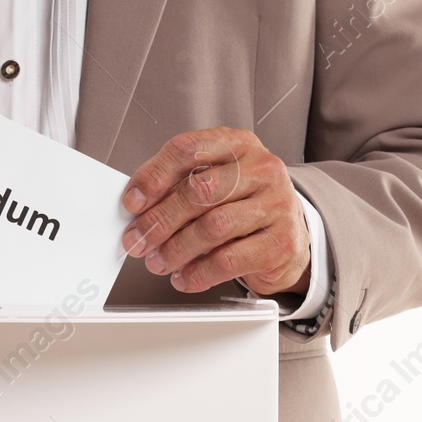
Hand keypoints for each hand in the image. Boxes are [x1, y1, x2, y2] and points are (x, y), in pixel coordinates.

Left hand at [121, 128, 310, 296]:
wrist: (289, 236)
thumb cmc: (244, 206)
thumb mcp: (215, 183)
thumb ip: (179, 186)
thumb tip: (139, 206)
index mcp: (238, 144)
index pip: (188, 149)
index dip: (154, 177)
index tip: (133, 202)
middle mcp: (261, 168)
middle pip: (198, 190)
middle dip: (160, 219)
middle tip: (138, 239)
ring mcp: (276, 204)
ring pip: (213, 226)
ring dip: (176, 249)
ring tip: (159, 261)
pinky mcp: (281, 242)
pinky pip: (228, 260)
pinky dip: (199, 273)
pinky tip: (185, 276)